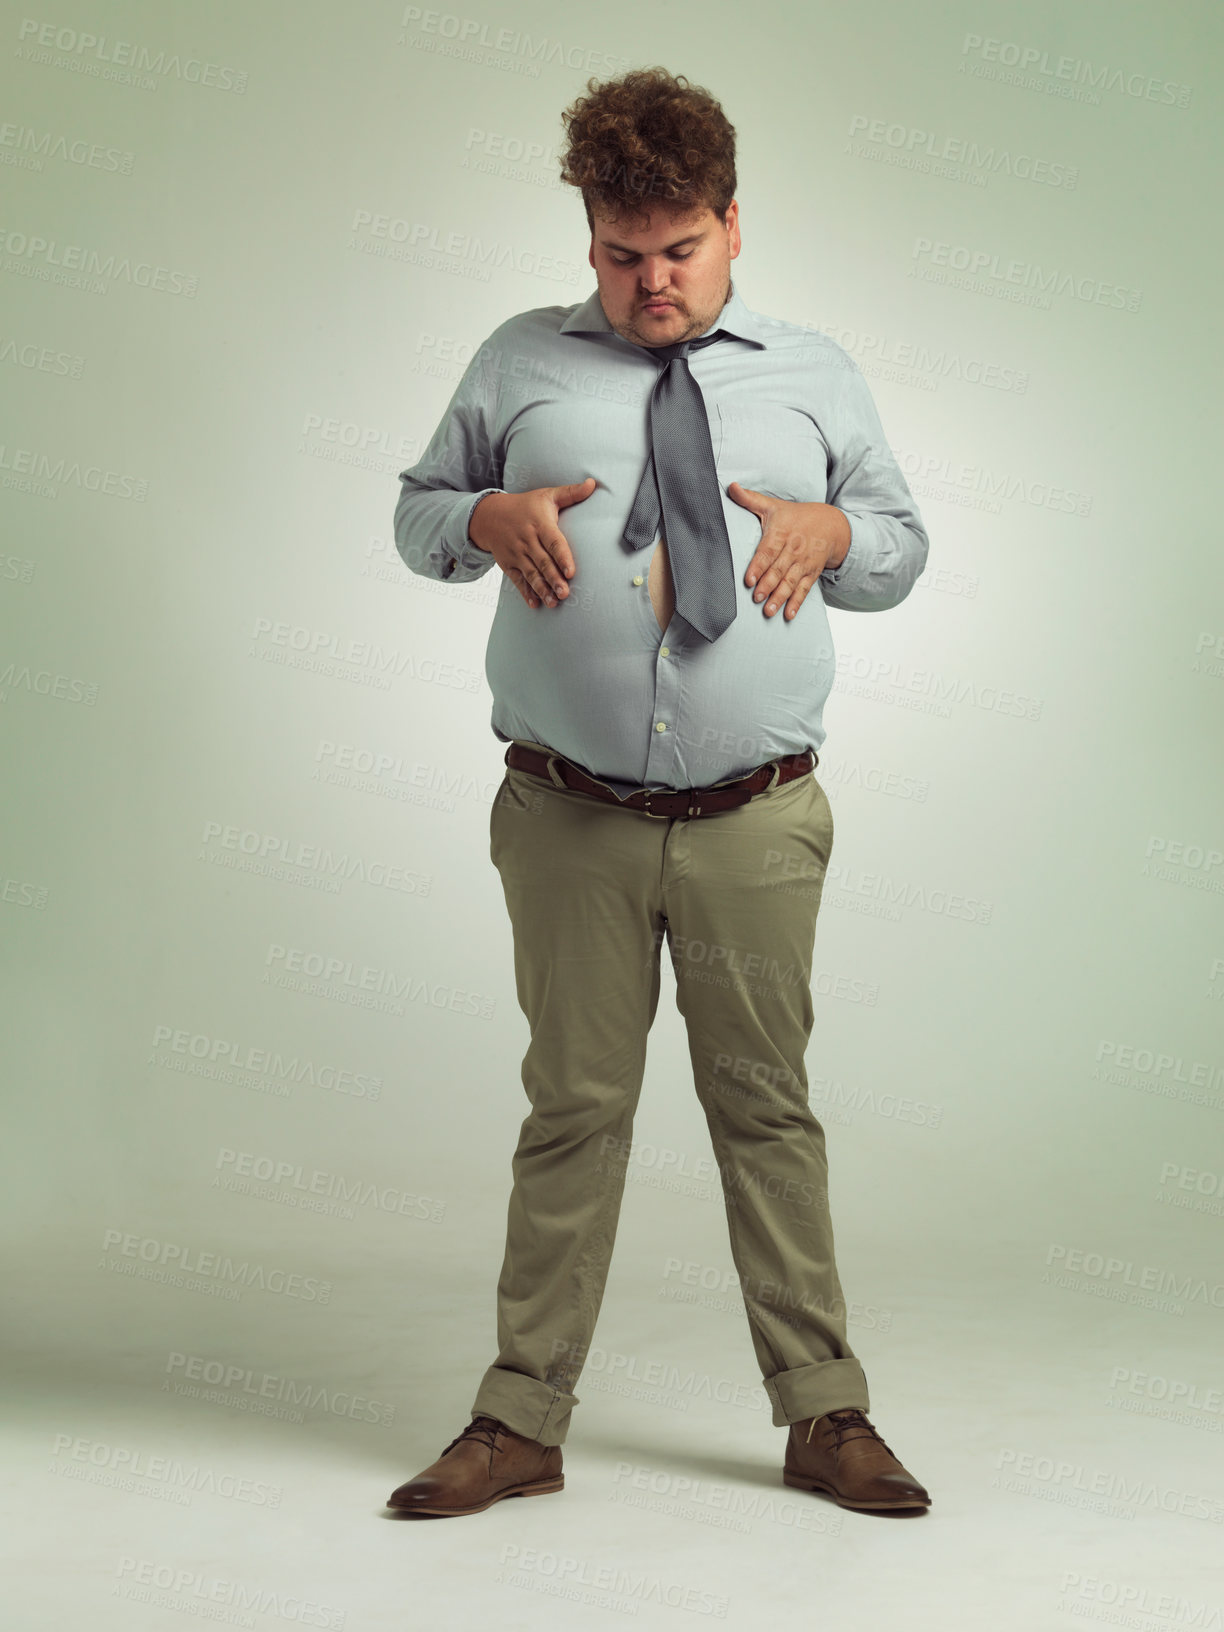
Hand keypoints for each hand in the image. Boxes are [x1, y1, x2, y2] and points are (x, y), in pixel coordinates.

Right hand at [469, 478, 595, 608]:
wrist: (489, 516)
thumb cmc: (525, 506)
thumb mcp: (547, 495)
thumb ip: (571, 493)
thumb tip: (592, 483)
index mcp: (539, 524)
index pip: (553, 542)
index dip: (562, 557)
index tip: (571, 571)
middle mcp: (527, 540)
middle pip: (542, 562)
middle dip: (554, 579)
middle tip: (565, 593)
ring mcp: (516, 553)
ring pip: (531, 574)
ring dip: (542, 589)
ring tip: (553, 603)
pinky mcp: (508, 564)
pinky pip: (518, 580)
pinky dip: (526, 593)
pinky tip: (535, 604)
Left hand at [727, 483, 850, 619]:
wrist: (831, 525)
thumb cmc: (795, 516)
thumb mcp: (773, 505)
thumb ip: (750, 499)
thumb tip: (731, 486)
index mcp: (782, 533)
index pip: (768, 550)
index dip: (758, 565)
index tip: (748, 579)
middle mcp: (794, 549)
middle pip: (779, 569)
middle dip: (768, 584)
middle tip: (756, 598)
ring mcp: (804, 563)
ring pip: (791, 582)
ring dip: (780, 597)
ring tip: (768, 611)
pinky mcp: (812, 573)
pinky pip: (804, 590)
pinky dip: (797, 603)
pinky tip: (789, 615)